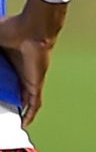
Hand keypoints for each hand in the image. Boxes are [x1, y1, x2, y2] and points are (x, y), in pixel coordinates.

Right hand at [0, 0, 65, 126]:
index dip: (1, 86)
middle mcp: (20, 71)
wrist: (32, 30)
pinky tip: (25, 123)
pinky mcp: (36, 84)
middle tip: (1, 109)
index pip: (4, 77)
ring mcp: (30, 79)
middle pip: (14, 90)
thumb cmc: (12, 28)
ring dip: (19, 109)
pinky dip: (30, 113)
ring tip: (11, 120)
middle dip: (8, 100)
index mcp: (10, 61)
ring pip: (25, 99)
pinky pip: (34, 103)